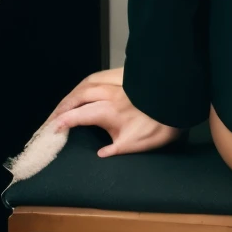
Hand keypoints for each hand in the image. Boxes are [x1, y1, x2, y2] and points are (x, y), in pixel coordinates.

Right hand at [49, 66, 182, 157]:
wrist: (178, 102)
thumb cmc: (159, 126)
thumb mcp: (136, 145)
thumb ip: (114, 150)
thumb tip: (100, 154)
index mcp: (108, 111)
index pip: (78, 115)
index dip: (63, 122)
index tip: (53, 129)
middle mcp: (108, 94)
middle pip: (78, 96)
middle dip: (63, 107)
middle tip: (52, 118)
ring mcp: (117, 83)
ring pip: (88, 83)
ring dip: (73, 94)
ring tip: (64, 104)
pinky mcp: (126, 78)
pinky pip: (100, 77)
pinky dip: (87, 84)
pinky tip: (86, 89)